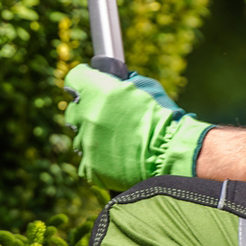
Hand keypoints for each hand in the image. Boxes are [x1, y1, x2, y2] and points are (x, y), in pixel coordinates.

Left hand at [62, 64, 212, 189]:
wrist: (171, 152)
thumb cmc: (163, 117)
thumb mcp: (145, 86)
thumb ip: (121, 81)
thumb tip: (109, 79)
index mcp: (98, 92)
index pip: (75, 78)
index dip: (85, 81)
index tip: (92, 85)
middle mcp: (87, 116)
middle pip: (74, 109)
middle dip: (87, 110)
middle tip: (107, 116)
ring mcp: (87, 143)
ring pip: (80, 135)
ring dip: (93, 135)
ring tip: (116, 139)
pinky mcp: (91, 167)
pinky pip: (86, 159)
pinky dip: (97, 158)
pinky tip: (115, 155)